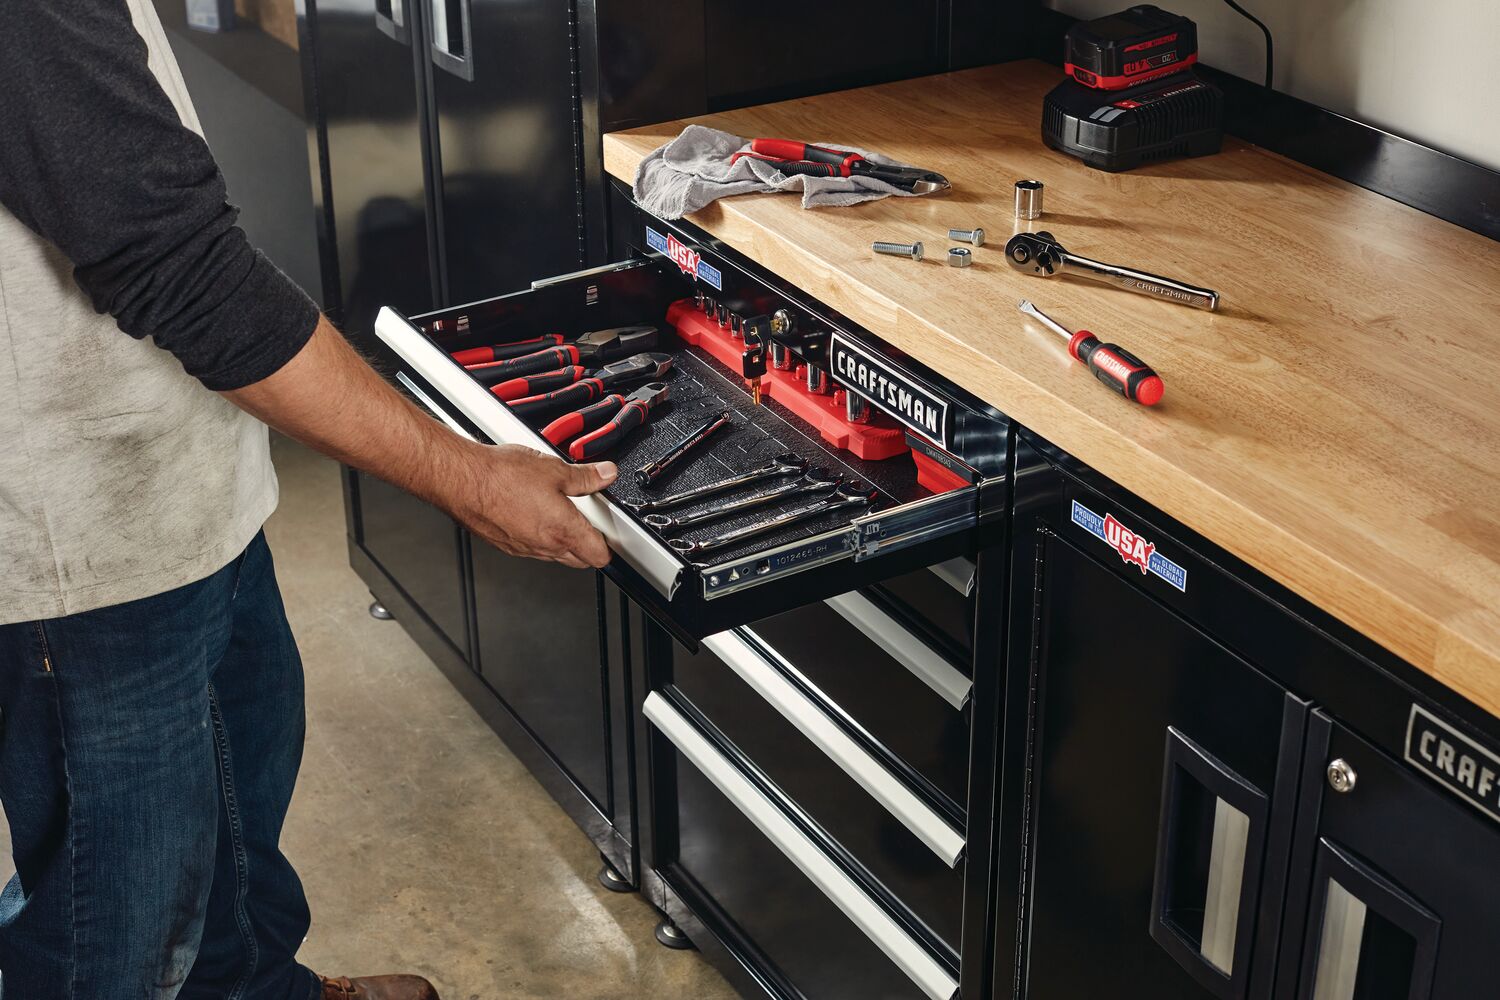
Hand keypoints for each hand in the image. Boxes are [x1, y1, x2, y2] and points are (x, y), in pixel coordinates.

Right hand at [451, 444, 615, 568]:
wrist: (461, 480)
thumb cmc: (501, 476)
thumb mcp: (554, 469)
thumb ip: (585, 476)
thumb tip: (605, 475)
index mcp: (563, 530)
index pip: (599, 555)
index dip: (610, 546)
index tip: (611, 533)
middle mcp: (544, 546)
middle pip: (579, 560)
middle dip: (589, 545)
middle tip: (590, 521)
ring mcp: (523, 549)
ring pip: (554, 555)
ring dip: (562, 541)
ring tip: (559, 511)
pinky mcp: (505, 545)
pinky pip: (531, 548)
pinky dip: (537, 536)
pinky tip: (531, 512)